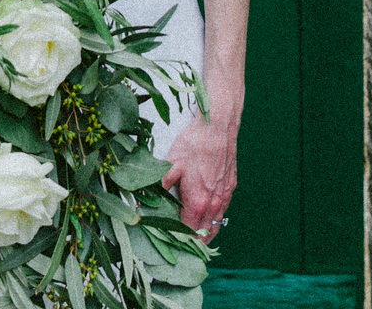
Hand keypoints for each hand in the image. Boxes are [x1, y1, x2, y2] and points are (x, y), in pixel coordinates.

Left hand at [161, 114, 236, 236]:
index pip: (188, 233)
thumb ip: (159, 186)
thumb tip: (141, 200)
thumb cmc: (194, 145)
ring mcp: (224, 197)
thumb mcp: (171, 165)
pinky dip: (214, 220)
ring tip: (192, 239)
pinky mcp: (230, 188)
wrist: (218, 128)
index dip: (178, 240)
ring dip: (205, 235)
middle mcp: (213, 204)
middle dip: (191, 243)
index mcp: (197, 202)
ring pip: (215, 226)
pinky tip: (206, 217)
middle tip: (179, 244)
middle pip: (203, 235)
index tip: (168, 242)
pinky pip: (223, 213)